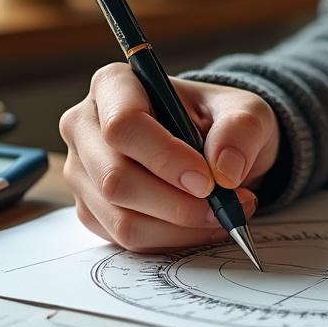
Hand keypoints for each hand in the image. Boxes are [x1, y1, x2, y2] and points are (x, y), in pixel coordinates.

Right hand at [59, 63, 279, 250]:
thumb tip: (224, 170)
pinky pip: (126, 240)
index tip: (208, 181)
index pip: (123, 125)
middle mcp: (85, 127)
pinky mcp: (91, 210)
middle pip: (115, 178)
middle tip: (225, 206)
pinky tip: (200, 226)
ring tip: (222, 216)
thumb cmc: (219, 122)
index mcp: (113, 85)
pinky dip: (171, 240)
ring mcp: (82, 172)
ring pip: (121, 218)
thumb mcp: (246, 111)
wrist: (211, 149)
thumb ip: (241, 130)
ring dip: (179, 228)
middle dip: (176, 204)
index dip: (165, 158)